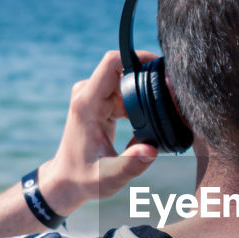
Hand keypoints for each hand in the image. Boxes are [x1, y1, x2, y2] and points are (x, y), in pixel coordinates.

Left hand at [37, 49, 158, 212]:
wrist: (66, 180)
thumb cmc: (84, 178)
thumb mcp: (109, 177)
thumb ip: (131, 164)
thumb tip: (152, 150)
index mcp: (87, 104)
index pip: (112, 63)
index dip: (137, 57)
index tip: (160, 65)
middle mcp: (88, 94)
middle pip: (124, 69)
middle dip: (148, 78)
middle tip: (172, 97)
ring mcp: (93, 96)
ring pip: (127, 79)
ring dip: (146, 91)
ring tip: (164, 111)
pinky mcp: (100, 102)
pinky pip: (126, 90)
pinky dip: (140, 101)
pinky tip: (150, 120)